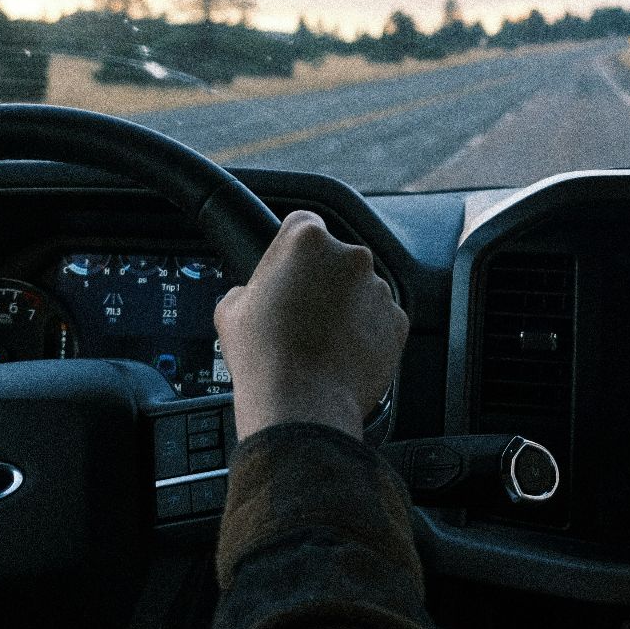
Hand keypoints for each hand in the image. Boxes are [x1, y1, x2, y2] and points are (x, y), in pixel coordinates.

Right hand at [215, 210, 406, 440]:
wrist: (302, 404)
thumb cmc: (264, 356)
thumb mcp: (231, 309)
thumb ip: (249, 287)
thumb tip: (253, 295)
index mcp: (308, 241)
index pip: (303, 224)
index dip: (291, 249)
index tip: (288, 270)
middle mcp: (351, 257)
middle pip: (334, 259)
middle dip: (320, 280)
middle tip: (299, 312)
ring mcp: (379, 289)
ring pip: (360, 290)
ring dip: (344, 306)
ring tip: (319, 339)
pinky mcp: (397, 322)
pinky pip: (379, 319)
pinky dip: (365, 332)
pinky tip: (340, 353)